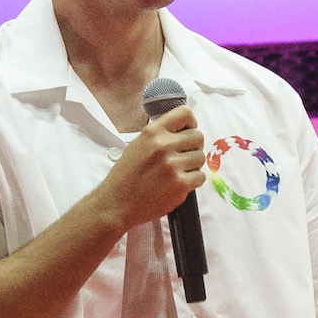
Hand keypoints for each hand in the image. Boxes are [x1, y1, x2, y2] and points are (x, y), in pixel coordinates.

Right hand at [99, 105, 205, 234]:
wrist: (117, 203)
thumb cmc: (126, 176)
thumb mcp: (138, 144)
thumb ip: (159, 135)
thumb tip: (182, 131)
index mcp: (152, 132)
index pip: (185, 114)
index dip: (191, 123)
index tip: (187, 132)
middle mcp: (163, 145)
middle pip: (198, 136)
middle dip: (194, 146)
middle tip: (184, 156)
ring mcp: (173, 165)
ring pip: (200, 157)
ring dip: (193, 165)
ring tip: (178, 172)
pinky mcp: (180, 184)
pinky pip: (200, 177)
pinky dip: (193, 181)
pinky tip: (179, 183)